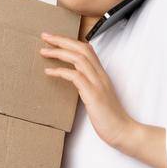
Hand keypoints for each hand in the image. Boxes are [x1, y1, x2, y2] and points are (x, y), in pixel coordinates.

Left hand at [39, 31, 139, 149]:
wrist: (123, 131)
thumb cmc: (109, 117)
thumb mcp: (97, 96)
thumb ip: (87, 85)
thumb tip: (73, 79)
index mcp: (101, 74)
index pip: (87, 49)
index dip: (70, 41)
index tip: (54, 38)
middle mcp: (100, 75)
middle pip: (81, 48)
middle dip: (62, 40)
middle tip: (45, 36)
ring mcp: (97, 84)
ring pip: (79, 58)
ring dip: (59, 52)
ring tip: (44, 52)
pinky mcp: (93, 95)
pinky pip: (76, 77)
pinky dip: (61, 71)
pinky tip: (49, 72)